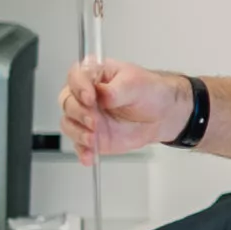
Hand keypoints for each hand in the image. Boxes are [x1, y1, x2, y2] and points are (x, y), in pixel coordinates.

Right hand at [58, 60, 189, 163]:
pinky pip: (79, 144)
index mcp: (95, 74)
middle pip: (68, 101)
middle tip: (94, 120)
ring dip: (78, 133)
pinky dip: (82, 150)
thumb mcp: (136, 84)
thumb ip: (117, 89)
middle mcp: (85, 95)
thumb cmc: (150, 91)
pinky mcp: (91, 135)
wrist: (163, 114)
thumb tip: (103, 94)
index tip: (90, 97)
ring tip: (94, 138)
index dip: (79, 87)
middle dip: (79, 112)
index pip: (76, 76)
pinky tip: (89, 155)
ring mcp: (86, 116)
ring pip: (69, 123)